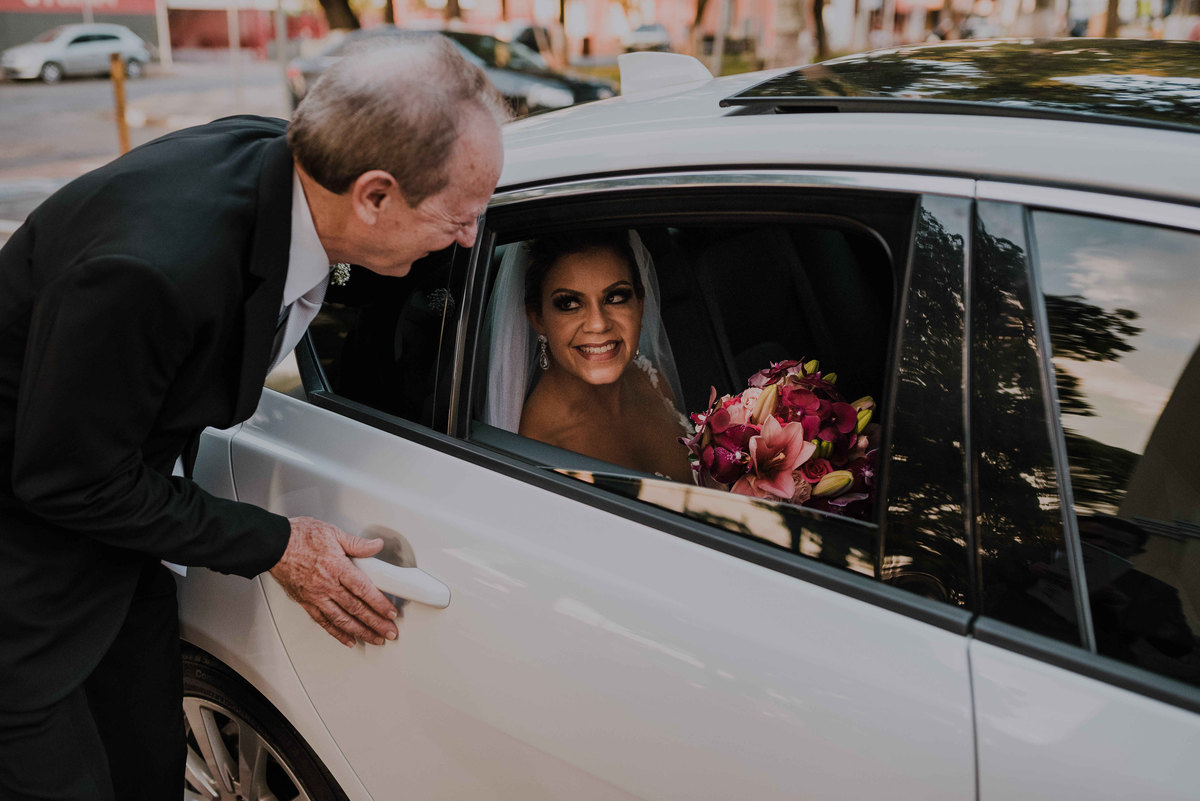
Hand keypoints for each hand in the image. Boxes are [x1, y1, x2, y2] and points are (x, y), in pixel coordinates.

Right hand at [269, 516, 399, 646]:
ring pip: (341, 620)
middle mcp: (327, 586)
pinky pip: (323, 622)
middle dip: (375, 623)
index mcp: (337, 567)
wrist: (273, 545)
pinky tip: (348, 639)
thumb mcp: (333, 533)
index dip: (379, 604)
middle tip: (389, 633)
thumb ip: (357, 543)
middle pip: (355, 609)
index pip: (363, 590)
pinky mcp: (305, 602)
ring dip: (360, 632)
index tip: (391, 613)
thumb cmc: (300, 536)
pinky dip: (337, 633)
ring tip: (374, 640)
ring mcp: (316, 596)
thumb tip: (376, 545)